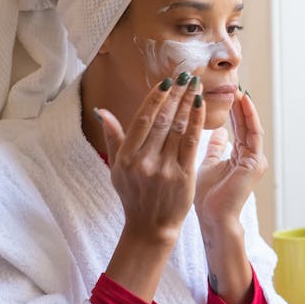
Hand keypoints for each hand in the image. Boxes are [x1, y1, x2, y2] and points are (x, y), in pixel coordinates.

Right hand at [97, 73, 204, 245]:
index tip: (167, 81)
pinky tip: (202, 106)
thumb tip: (102, 111)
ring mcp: (164, 169)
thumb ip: (113, 138)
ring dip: (189, 102)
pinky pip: (191, 142)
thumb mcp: (116, 168)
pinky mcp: (183, 176)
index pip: (143, 119)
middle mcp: (144, 161)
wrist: (150, 228)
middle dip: (176, 95)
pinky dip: (197, 121)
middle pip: (163, 119)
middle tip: (187, 76)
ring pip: (178, 128)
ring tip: (197, 85)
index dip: (156, 97)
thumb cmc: (133, 195)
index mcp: (126, 157)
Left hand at [195, 91, 267, 233]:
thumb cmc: (207, 197)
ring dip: (245, 107)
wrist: (213, 218)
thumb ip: (215, 148)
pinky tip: (242, 102)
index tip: (224, 93)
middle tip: (231, 84)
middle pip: (246, 124)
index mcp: (241, 158)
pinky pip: (253, 134)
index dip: (232, 110)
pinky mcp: (254, 162)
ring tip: (237, 89)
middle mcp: (251, 157)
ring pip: (251, 126)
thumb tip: (219, 132)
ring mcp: (255, 159)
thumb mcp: (208, 165)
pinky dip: (248, 117)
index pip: (238, 127)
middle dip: (239, 104)